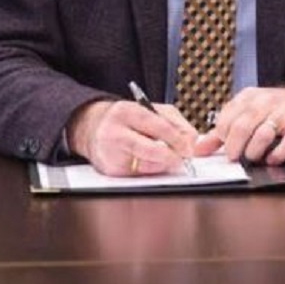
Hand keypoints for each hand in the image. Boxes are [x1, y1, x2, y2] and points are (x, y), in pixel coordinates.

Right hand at [66, 99, 198, 176]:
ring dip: (163, 164)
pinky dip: (150, 169)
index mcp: (127, 112)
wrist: (94, 128)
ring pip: (147, 166)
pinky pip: (140, 175)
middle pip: (150, 150)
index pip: (158, 127)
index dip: (177, 139)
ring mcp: (110, 154)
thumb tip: (191, 141)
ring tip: (164, 156)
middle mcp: (115, 133)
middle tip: (182, 158)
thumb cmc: (127, 119)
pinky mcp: (110, 171)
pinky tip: (148, 161)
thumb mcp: (152, 109)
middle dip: (171, 156)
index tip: (189, 147)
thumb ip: (175, 122)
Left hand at [194, 85, 284, 164]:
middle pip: (242, 126)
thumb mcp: (249, 113)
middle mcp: (267, 102)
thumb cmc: (276, 110)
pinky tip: (273, 159)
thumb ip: (224, 131)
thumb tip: (199, 149)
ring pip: (264, 133)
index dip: (221, 138)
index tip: (223, 150)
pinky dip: (279, 154)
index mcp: (250, 98)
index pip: (227, 118)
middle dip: (234, 147)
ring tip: (254, 158)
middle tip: (234, 159)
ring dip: (255, 151)